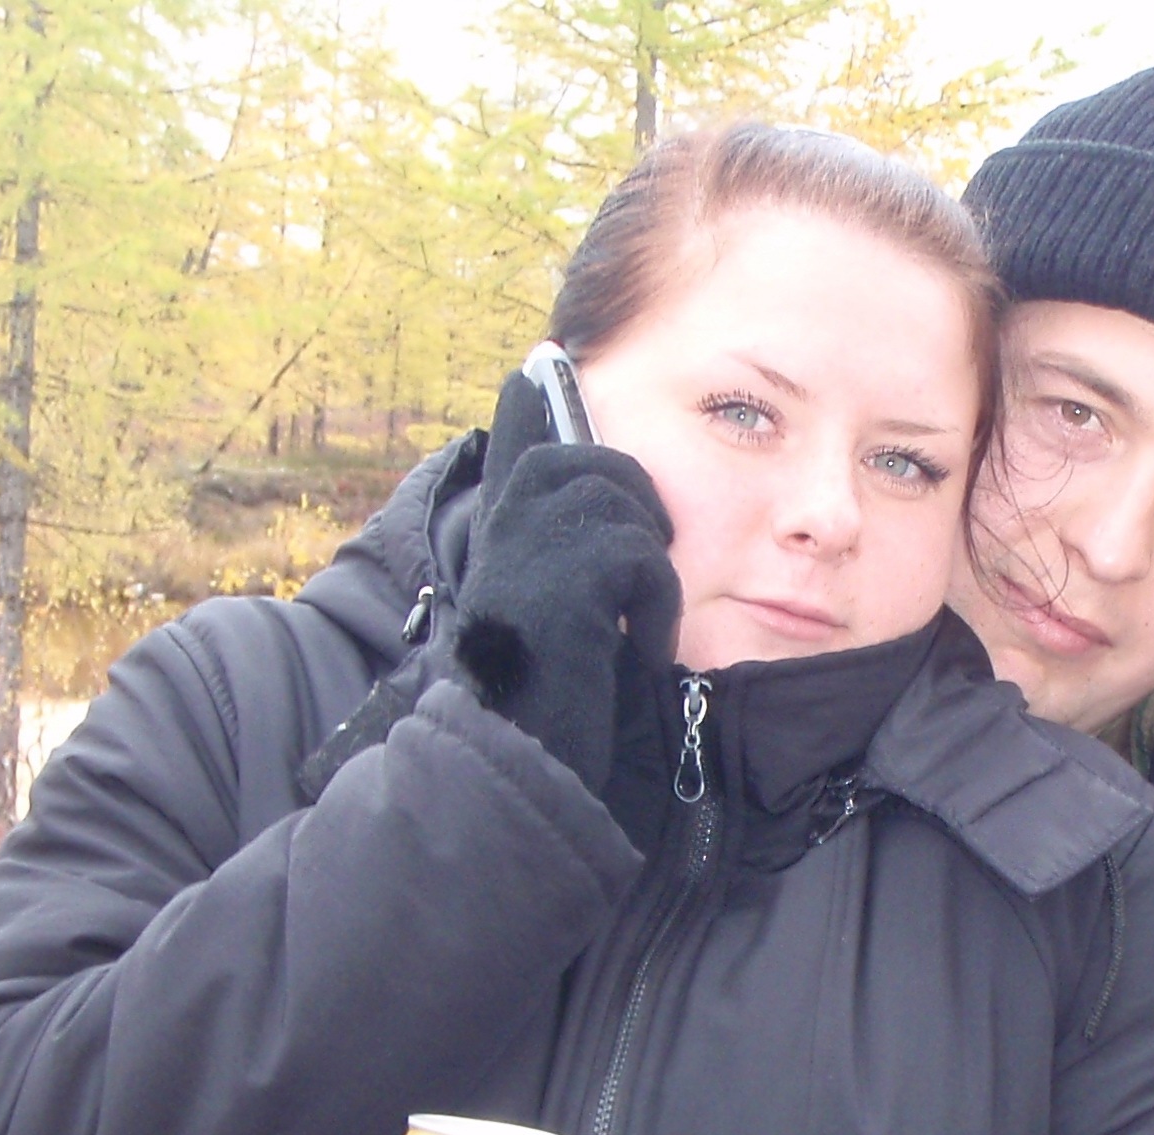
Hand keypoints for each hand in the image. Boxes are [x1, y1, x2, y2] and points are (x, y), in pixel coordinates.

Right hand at [453, 370, 681, 793]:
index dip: (532, 400)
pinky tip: (634, 647)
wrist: (520, 752)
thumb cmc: (543, 693)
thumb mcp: (547, 608)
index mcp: (499, 527)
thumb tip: (579, 502)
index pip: (515, 435)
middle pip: (596, 460)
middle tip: (631, 585)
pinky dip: (654, 607)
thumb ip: (560, 547)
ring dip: (646, 569)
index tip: (539, 362)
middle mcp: (503, 519)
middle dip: (634, 511)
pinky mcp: (567, 568)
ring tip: (627, 623)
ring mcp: (530, 538)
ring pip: (627, 503)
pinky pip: (646, 556)